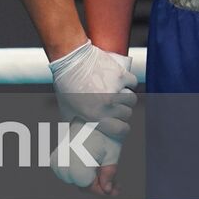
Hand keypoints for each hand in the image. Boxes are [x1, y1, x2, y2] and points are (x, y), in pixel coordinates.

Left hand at [48, 40, 135, 188]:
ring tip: (115, 93)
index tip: (119, 125)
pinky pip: (132, 82)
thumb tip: (83, 142)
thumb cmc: (66, 85)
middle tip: (114, 106)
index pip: (122, 131)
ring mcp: (114, 89)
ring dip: (125, 97)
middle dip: (122, 112)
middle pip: (127, 115)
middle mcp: (106, 105)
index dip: (121, 128)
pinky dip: (128, 81)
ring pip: (132, 100)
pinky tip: (119, 81)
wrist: (70, 57)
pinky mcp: (119, 75)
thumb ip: (79, 125)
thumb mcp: (69, 110)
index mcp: (94, 116)